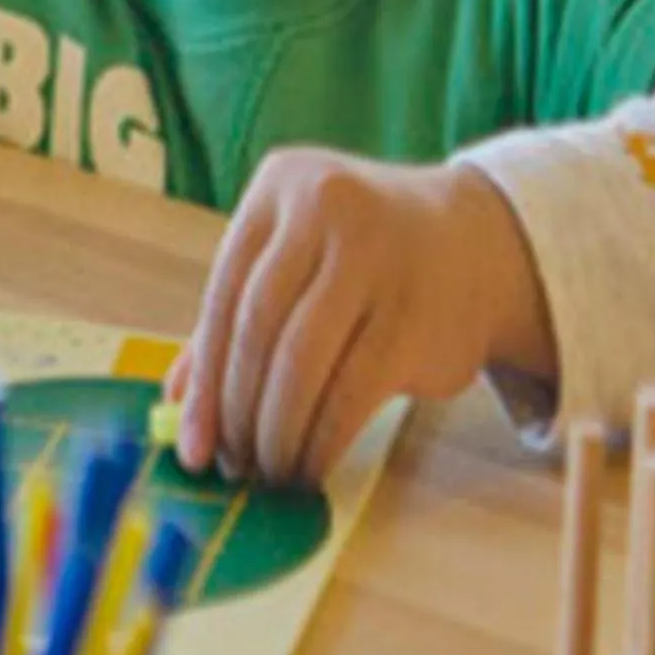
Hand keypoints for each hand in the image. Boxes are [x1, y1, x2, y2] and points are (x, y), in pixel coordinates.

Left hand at [171, 149, 547, 486]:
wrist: (476, 242)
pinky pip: (351, 393)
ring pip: (301, 366)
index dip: (204, 380)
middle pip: (258, 329)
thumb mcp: (294, 256)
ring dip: (277, 434)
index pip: (224, 295)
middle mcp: (328, 206)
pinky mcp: (415, 315)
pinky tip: (311, 463)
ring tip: (270, 470)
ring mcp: (377, 257)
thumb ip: (233, 318)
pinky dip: (322, 439)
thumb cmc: (363, 256)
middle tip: (234, 466)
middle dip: (238, 412)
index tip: (192, 445)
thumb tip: (179, 408)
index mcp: (281, 184)